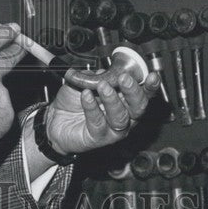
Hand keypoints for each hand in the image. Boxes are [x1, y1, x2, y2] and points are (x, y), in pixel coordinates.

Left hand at [44, 69, 161, 154]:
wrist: (56, 118)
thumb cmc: (76, 100)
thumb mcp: (87, 81)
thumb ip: (99, 75)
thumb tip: (107, 70)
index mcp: (124, 99)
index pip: (143, 93)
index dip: (150, 86)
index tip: (152, 76)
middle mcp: (123, 115)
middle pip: (138, 107)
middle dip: (133, 92)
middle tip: (124, 79)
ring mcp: (112, 129)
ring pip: (120, 117)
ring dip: (112, 100)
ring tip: (103, 87)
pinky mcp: (98, 137)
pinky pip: (98, 123)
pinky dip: (92, 108)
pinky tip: (86, 96)